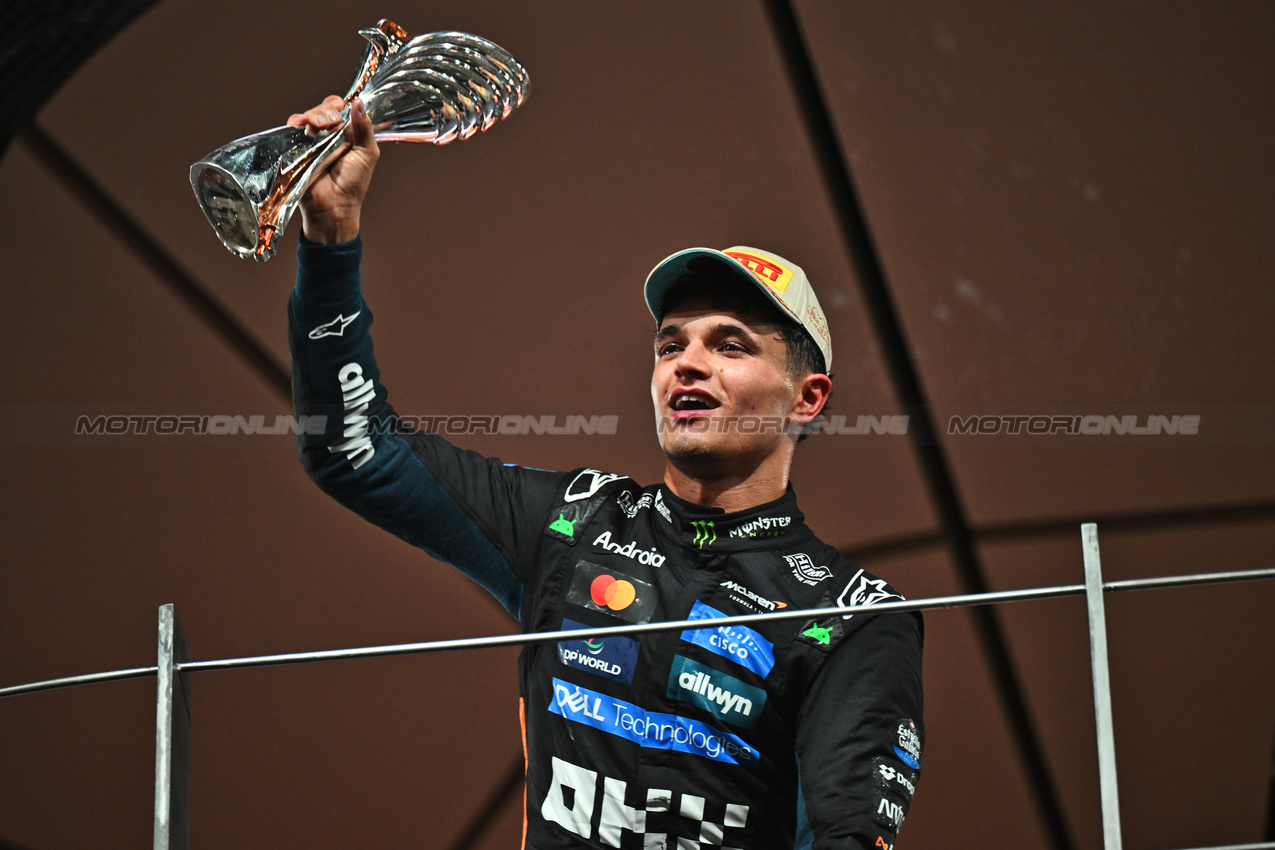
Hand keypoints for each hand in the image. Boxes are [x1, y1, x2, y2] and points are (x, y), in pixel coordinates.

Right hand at [287, 95, 379, 243]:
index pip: (341, 110)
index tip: (340, 107)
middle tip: (330, 121)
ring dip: (313, 115)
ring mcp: (312, 141)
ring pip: (309, 116)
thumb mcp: (367, 154)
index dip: (338, 105)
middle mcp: (329, 136)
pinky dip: (295, 121)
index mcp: (347, 135)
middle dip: (326, 110)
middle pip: (323, 110)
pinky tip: (299, 124)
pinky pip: (292, 129)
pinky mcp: (297, 149)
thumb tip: (358, 103)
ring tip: (318, 126)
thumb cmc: (353, 184)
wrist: (333, 206)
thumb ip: (365, 129)